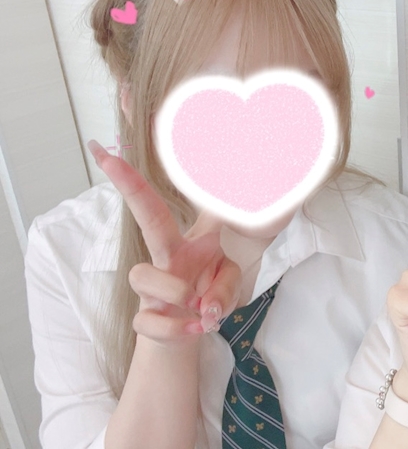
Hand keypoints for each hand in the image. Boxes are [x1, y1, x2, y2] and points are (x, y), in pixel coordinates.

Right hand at [88, 140, 241, 343]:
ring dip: (178, 292)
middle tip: (108, 158)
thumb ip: (226, 287)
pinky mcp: (145, 318)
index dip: (160, 176)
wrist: (192, 332)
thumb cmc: (209, 292)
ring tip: (205, 308)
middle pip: (148, 217)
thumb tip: (207, 308)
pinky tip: (198, 328)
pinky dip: (179, 329)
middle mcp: (166, 257)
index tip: (117, 145)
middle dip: (129, 186)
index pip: (174, 203)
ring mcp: (151, 287)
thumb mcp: (229, 281)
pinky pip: (150, 320)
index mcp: (187, 242)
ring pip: (142, 275)